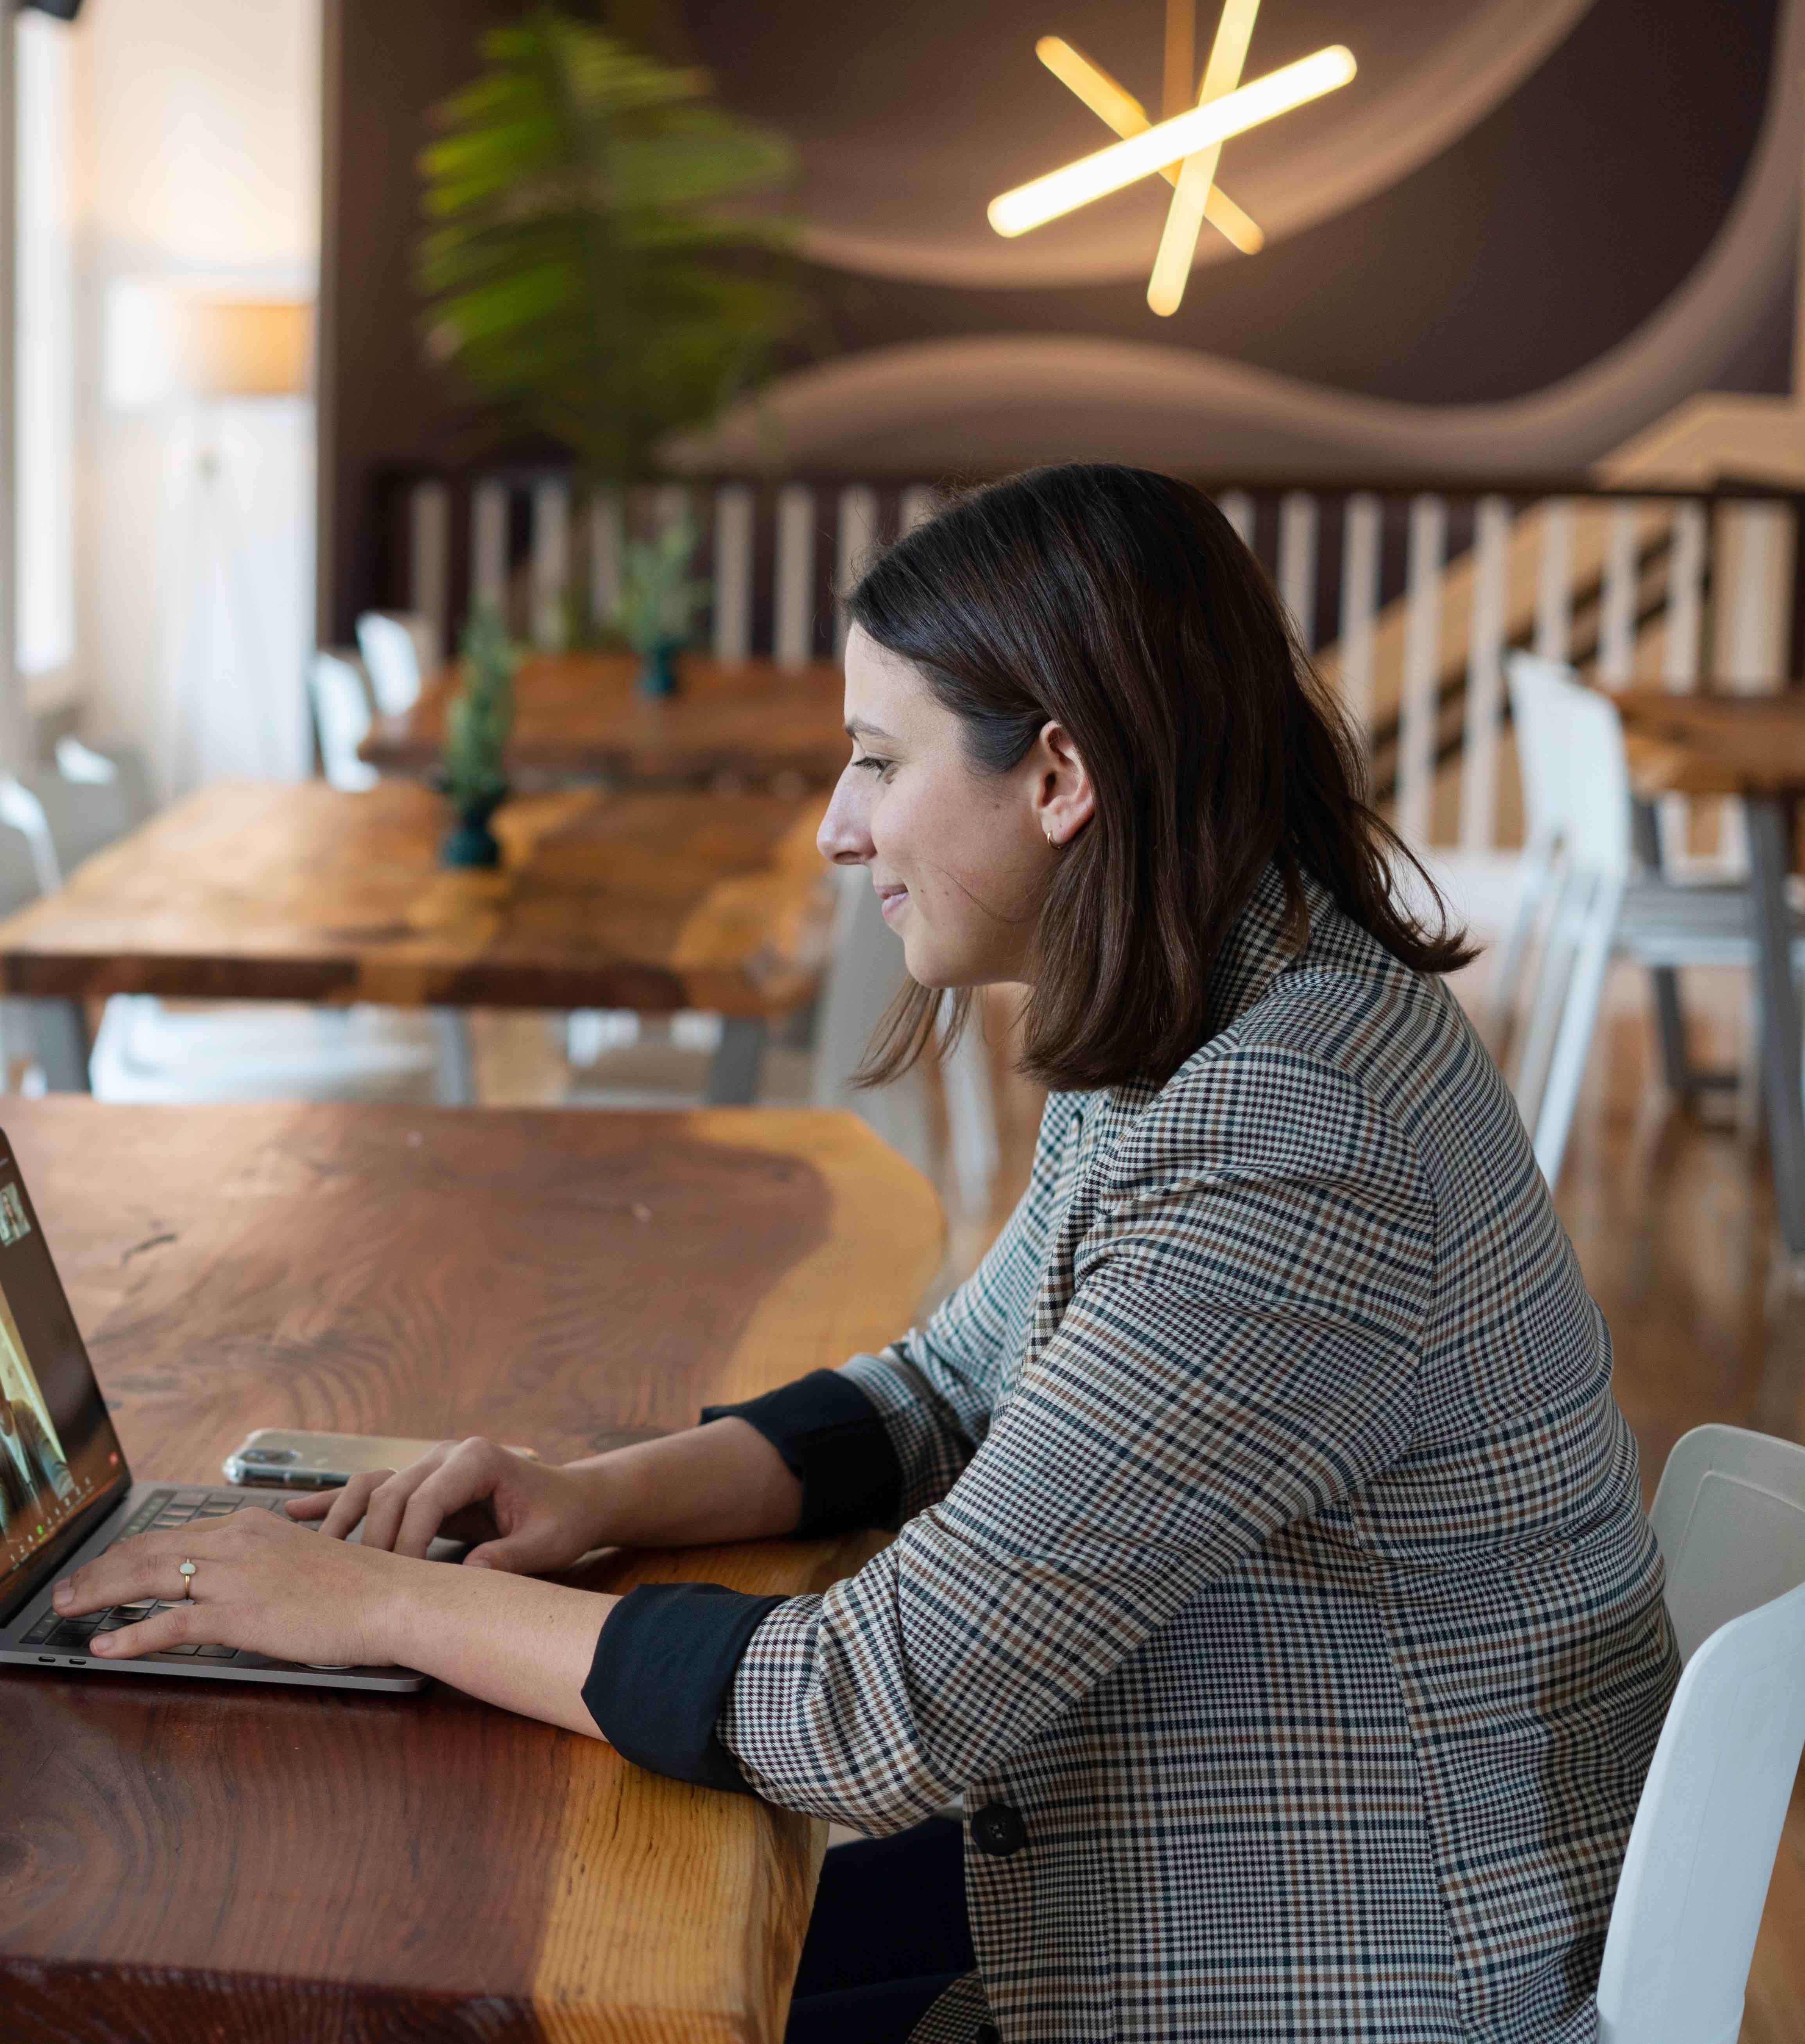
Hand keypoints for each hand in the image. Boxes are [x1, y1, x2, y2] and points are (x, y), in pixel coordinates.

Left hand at [51, 1508, 410, 1665]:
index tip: (103, 1565)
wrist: (391, 1597)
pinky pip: (171, 1624)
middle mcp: (236, 1541)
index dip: (129, 1551)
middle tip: (66, 1588)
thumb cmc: (359, 1585)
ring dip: (98, 1594)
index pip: (173, 1535)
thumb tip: (239, 1581)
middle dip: (99, 1569)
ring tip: (67, 1609)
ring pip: (148, 1578)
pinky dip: (132, 1636)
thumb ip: (264, 1563)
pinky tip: (106, 1647)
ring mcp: (236, 1576)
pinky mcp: (239, 1613)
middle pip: (148, 1550)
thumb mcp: (304, 1559)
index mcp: (251, 1526)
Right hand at [283, 1437, 606, 1573]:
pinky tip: (295, 1513)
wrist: (573, 1499)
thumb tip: (469, 1576)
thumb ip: (509, 1558)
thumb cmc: (563, 1520)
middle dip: (374, 1540)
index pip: (425, 1499)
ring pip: (373, 1487)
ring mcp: (430, 1464)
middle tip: (362, 1586)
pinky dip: (335, 1502)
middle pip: (391, 1494)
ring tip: (312, 1553)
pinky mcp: (421, 1481)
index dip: (407, 1542)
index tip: (399, 1582)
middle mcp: (447, 1454)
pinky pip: (372, 1489)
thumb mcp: (546, 1543)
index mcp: (478, 1459)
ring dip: (343, 1519)